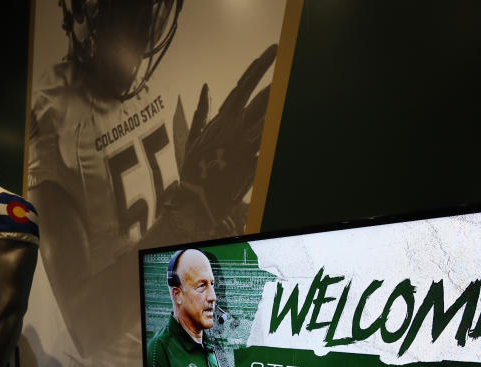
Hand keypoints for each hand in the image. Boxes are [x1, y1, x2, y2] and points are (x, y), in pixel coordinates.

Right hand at [179, 44, 276, 232]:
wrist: (197, 201)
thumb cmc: (193, 171)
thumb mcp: (192, 138)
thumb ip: (201, 112)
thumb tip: (206, 87)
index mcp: (221, 120)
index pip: (244, 86)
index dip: (259, 67)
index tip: (272, 52)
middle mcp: (235, 128)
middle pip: (261, 98)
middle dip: (275, 81)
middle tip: (286, 62)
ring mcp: (245, 144)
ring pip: (267, 117)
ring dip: (277, 102)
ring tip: (288, 87)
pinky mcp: (252, 160)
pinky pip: (267, 142)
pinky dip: (273, 130)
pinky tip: (282, 119)